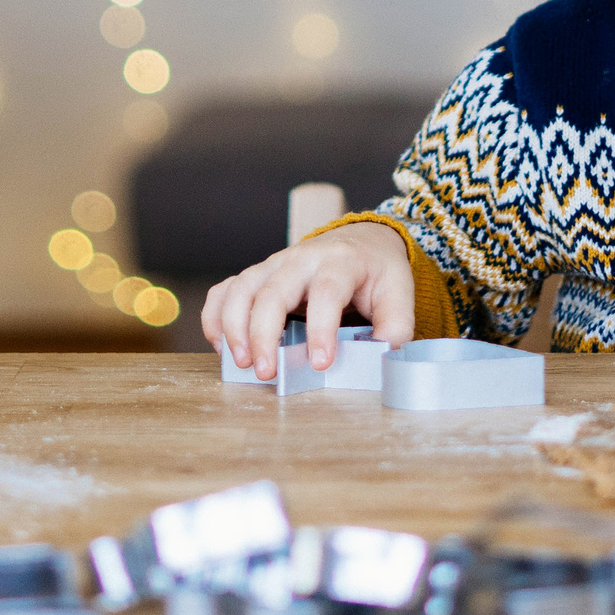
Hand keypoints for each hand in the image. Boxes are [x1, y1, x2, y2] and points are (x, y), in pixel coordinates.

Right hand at [201, 221, 413, 380]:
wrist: (362, 242)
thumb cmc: (377, 274)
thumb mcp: (398, 293)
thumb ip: (395, 325)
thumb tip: (380, 355)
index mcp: (341, 261)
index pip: (327, 291)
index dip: (321, 328)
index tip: (319, 364)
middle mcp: (302, 258)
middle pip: (273, 290)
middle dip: (264, 333)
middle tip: (265, 372)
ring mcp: (274, 265)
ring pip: (242, 288)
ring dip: (234, 326)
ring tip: (240, 363)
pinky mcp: (258, 275)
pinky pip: (225, 290)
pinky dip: (216, 317)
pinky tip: (223, 348)